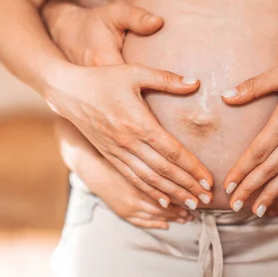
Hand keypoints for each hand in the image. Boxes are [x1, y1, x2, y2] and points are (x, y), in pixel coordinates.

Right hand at [43, 0, 213, 209]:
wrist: (68, 92)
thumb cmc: (104, 79)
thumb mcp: (135, 72)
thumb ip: (166, 79)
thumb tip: (195, 83)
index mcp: (138, 123)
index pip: (172, 151)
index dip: (192, 168)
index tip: (209, 181)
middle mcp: (128, 142)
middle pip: (163, 171)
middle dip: (187, 187)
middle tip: (207, 200)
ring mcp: (117, 152)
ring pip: (148, 179)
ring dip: (171, 194)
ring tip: (191, 204)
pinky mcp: (110, 156)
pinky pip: (132, 178)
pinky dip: (149, 191)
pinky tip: (163, 201)